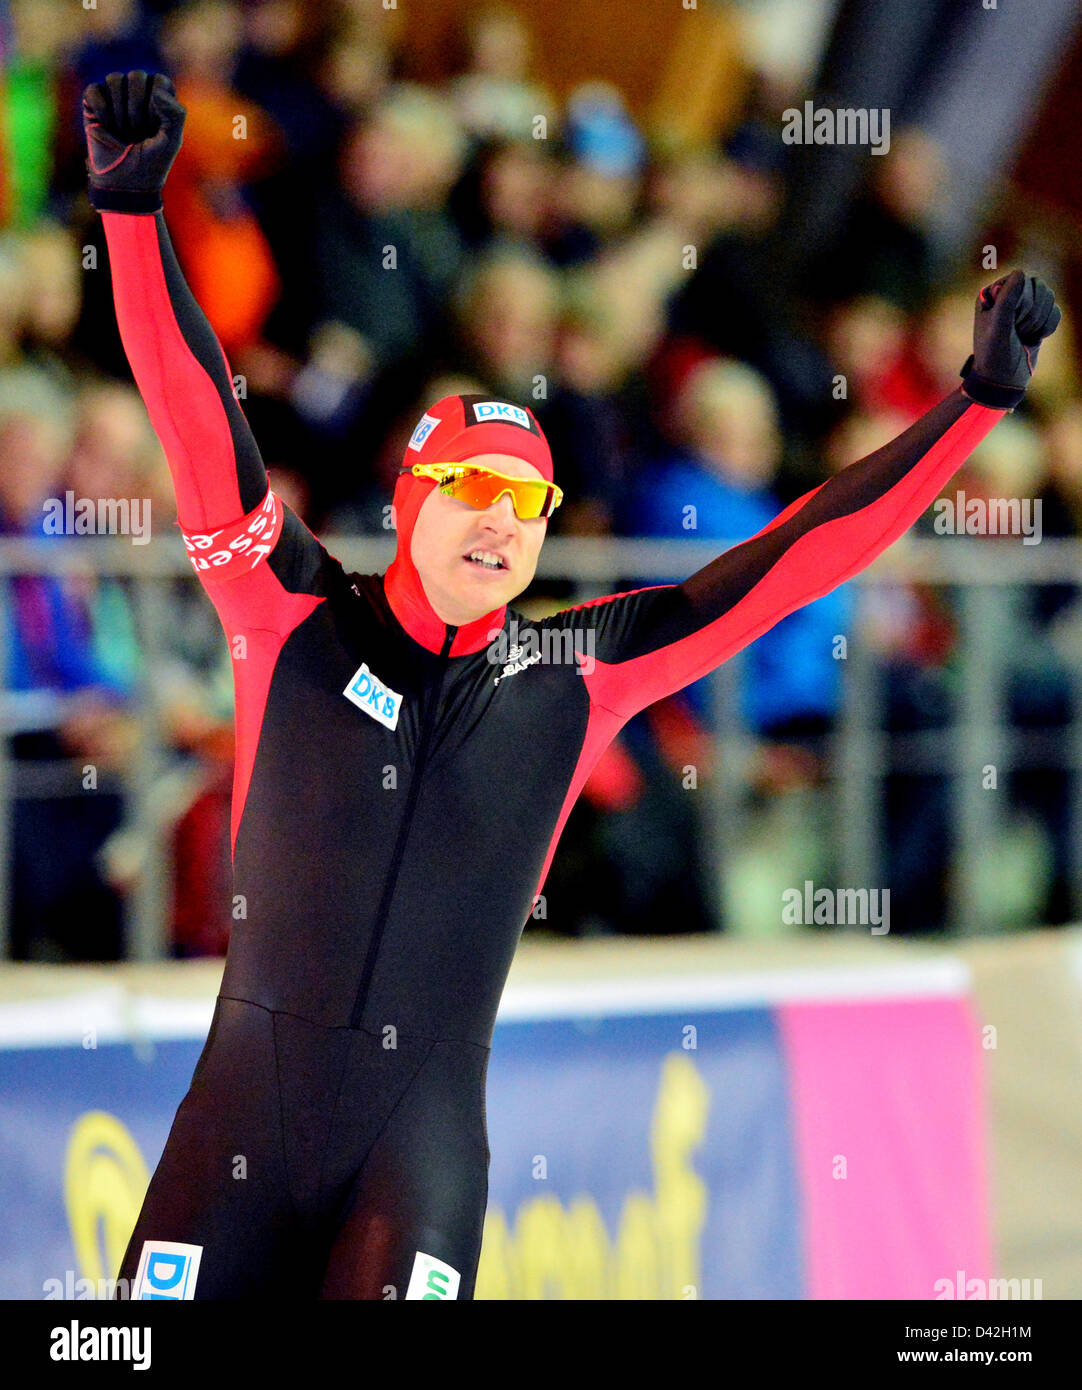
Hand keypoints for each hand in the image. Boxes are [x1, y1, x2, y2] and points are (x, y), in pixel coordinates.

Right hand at [83, 70, 185, 212]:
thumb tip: (156, 90)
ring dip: (120, 111)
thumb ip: (175, 114)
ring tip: (123, 132)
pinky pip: (94, 90)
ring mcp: (115, 95)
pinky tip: (106, 127)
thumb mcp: (171, 141)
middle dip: (137, 108)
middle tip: (137, 132)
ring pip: (114, 79)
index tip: (154, 127)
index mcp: (160, 99)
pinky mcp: (94, 101)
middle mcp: (137, 92)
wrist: (124, 182)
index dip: (156, 102)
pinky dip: (102, 110)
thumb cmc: (151, 162)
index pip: (159, 80)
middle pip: (136, 76)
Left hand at [961, 268, 1060, 409]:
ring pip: (1049, 297)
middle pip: (1038, 287)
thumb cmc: (995, 355)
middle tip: (1018, 331)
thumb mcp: (998, 328)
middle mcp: (1007, 296)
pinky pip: (1055, 311)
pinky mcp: (1037, 318)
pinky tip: (1034, 338)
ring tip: (1024, 335)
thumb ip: (1007, 300)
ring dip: (1039, 320)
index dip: (1022, 300)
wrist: (1003, 380)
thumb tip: (1021, 272)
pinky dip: (1048, 326)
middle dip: (1032, 312)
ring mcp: (1023, 307)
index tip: (1012, 321)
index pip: (1020, 280)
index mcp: (992, 294)